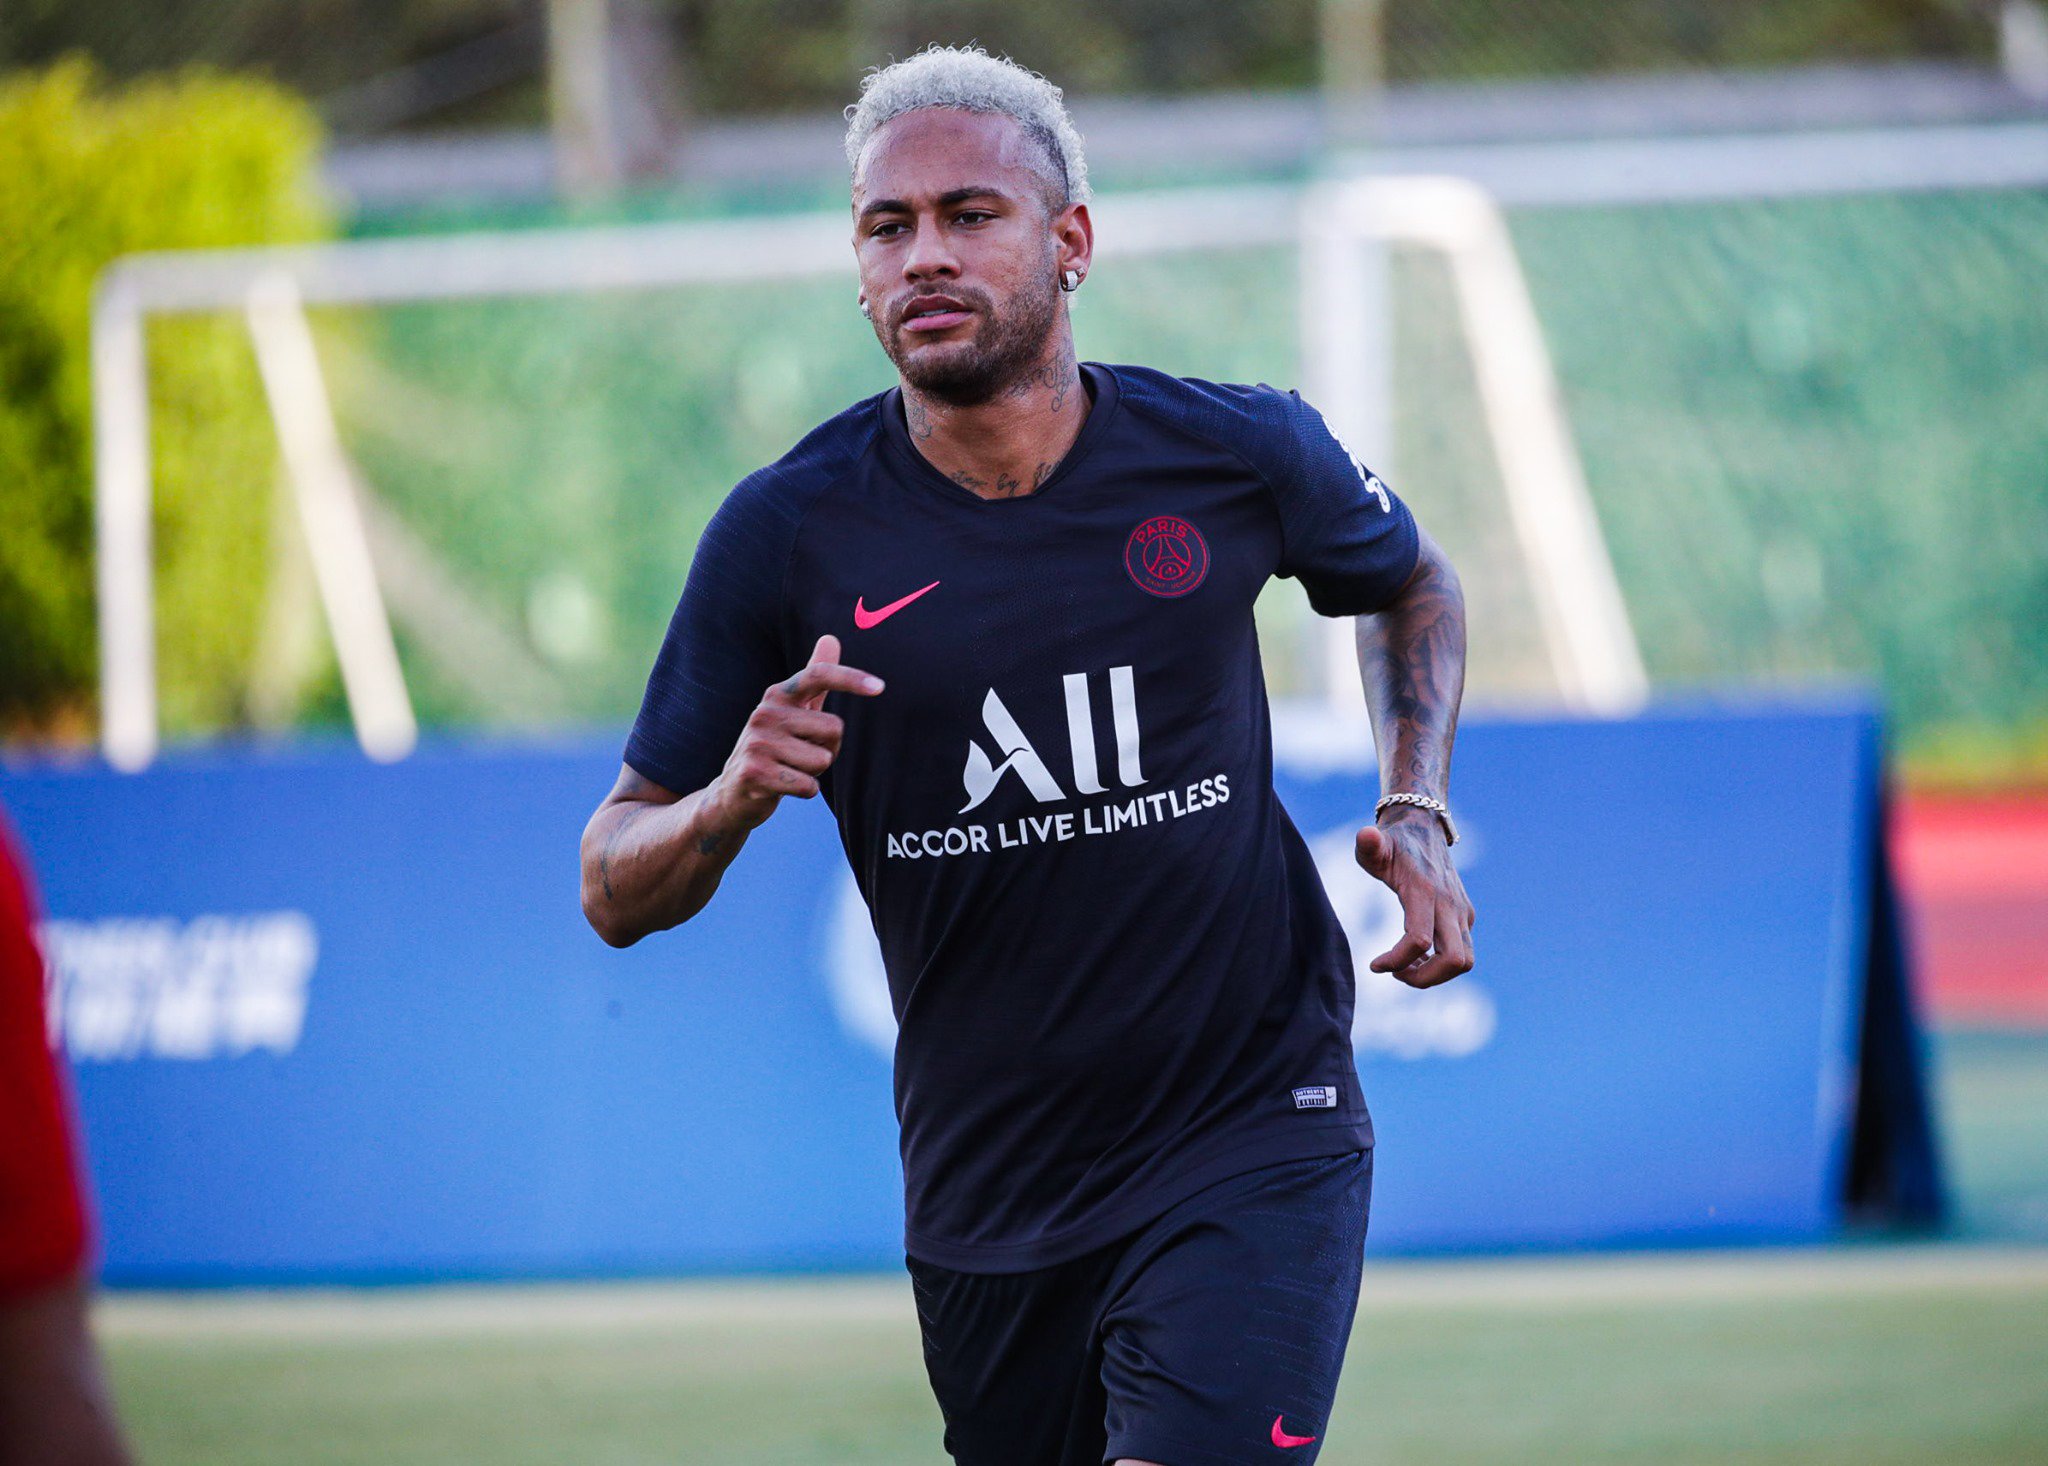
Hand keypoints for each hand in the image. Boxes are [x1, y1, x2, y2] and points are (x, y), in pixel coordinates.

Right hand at [710, 635, 882, 831]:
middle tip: (800, 754)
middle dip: (829, 748)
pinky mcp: (755, 773)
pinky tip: (781, 786)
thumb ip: (814, 677)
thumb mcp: (791, 710)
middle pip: (834, 729)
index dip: (850, 679)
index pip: (817, 675)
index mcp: (777, 695)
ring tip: (789, 769)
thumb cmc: (774, 747)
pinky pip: (809, 786)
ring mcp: (757, 743)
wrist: (732, 791)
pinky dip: (804, 790)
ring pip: (822, 761)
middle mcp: (764, 713)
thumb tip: (831, 637)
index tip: (879, 687)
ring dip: (814, 772)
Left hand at [1354, 809, 1474, 988]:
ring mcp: (1462, 912)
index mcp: (1425, 891)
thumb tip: (1365, 836)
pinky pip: (1461, 952)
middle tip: (1395, 973)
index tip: (1374, 965)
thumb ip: (1368, 844)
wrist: (1424, 827)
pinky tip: (1415, 956)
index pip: (1419, 940)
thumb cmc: (1392, 842)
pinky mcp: (1466, 916)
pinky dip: (1440, 963)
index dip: (1396, 960)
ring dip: (1436, 975)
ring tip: (1405, 968)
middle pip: (1454, 960)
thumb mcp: (1375, 845)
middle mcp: (1449, 904)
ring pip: (1464, 961)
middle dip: (1424, 978)